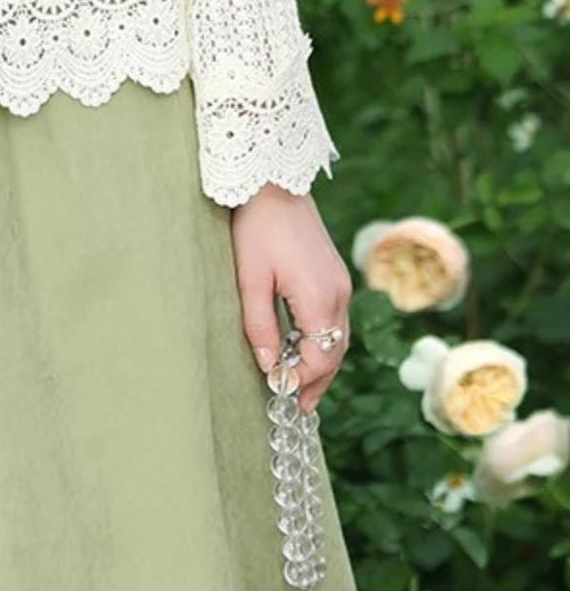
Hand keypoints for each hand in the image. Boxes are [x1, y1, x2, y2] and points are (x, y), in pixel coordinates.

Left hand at [230, 184, 352, 414]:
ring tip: (302, 385)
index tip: (279, 394)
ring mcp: (340, 283)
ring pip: (338, 337)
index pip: (318, 357)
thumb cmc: (257, 228)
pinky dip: (324, 340)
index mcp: (320, 298)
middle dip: (317, 380)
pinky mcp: (335, 273)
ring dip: (322, 363)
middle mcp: (339, 294)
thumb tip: (269, 367)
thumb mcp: (250, 279)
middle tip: (298, 407)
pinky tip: (306, 347)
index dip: (300, 379)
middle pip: (335, 352)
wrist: (274, 183)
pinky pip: (335, 318)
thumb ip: (260, 326)